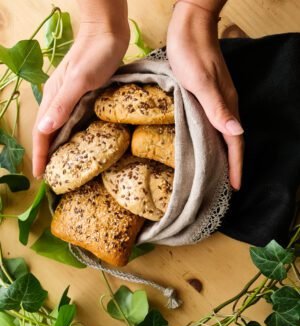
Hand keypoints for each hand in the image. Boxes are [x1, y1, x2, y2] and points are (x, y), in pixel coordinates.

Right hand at [32, 22, 129, 177]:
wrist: (107, 33)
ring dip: (58, 147)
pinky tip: (78, 143)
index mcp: (53, 98)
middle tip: (52, 177)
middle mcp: (58, 100)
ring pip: (59, 127)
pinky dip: (70, 135)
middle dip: (46, 154)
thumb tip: (45, 129)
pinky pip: (71, 121)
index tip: (41, 176)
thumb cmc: (95, 55)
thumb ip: (63, 104)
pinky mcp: (83, 96)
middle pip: (47, 132)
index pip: (41, 132)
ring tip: (63, 165)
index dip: (40, 155)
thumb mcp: (80, 81)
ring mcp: (69, 98)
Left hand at [167, 1, 243, 189]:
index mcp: (227, 106)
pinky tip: (206, 145)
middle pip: (232, 142)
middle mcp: (226, 106)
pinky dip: (213, 140)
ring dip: (223, 154)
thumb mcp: (202, 83)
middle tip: (226, 186)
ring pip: (224, 134)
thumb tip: (237, 133)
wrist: (189, 28)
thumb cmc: (192, 54)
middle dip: (232, 165)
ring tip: (218, 172)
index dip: (236, 166)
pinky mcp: (208, 96)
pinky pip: (215, 125)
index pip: (235, 143)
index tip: (235, 186)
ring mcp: (218, 101)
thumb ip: (217, 108)